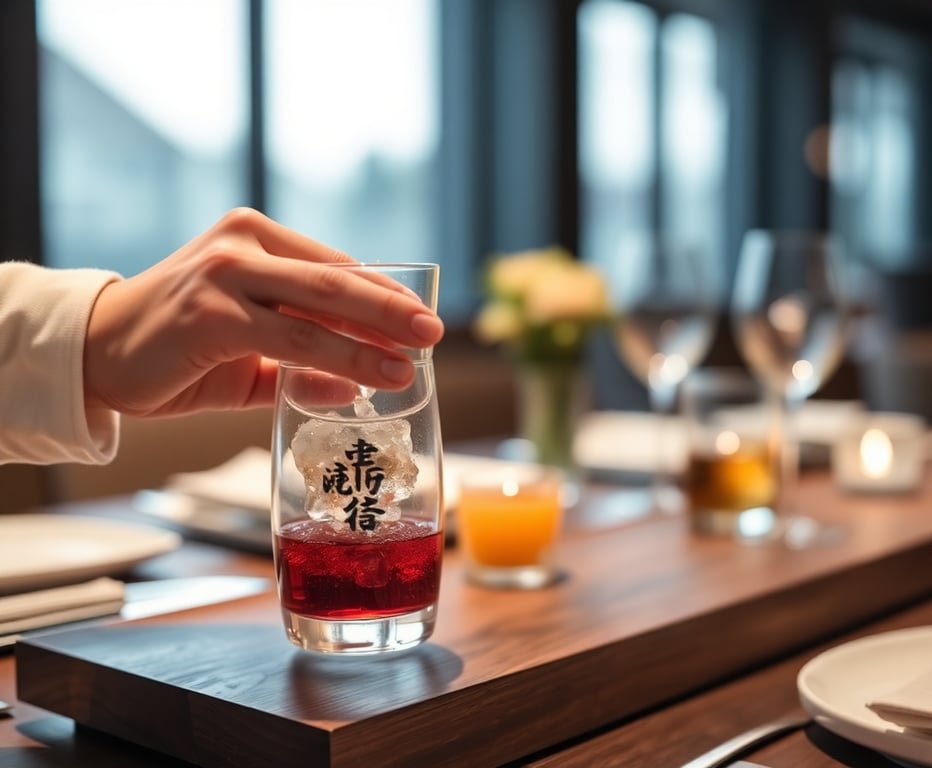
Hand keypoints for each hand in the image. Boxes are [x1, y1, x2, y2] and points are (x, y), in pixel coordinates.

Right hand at [83, 208, 443, 416]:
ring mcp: (226, 275)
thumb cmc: (176, 345)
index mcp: (256, 237)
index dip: (381, 294)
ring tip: (410, 364)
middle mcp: (243, 244)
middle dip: (390, 309)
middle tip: (433, 331)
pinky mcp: (211, 314)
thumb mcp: (248, 351)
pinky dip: (332, 361)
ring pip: (318, 308)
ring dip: (370, 340)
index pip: (335, 265)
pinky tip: (363, 382)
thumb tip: (355, 390)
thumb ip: (299, 366)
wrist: (98, 352)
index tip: (419, 318)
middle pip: (336, 279)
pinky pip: (288, 341)